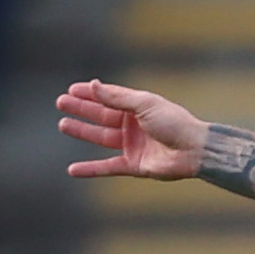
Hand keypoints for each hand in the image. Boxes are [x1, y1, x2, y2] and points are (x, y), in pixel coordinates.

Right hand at [58, 78, 209, 178]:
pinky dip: (90, 169)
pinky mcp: (134, 165)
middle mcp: (134, 125)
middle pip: (101, 115)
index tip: (72, 89)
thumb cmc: (174, 122)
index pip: (110, 97)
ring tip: (63, 124)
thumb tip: (94, 84)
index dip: (91, 93)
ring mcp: (133, 145)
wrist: (194, 150)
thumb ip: (117, 97)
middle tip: (60, 103)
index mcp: (139, 106)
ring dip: (82, 131)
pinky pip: (107, 167)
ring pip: (101, 137)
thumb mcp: (144, 104)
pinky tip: (72, 169)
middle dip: (81, 109)